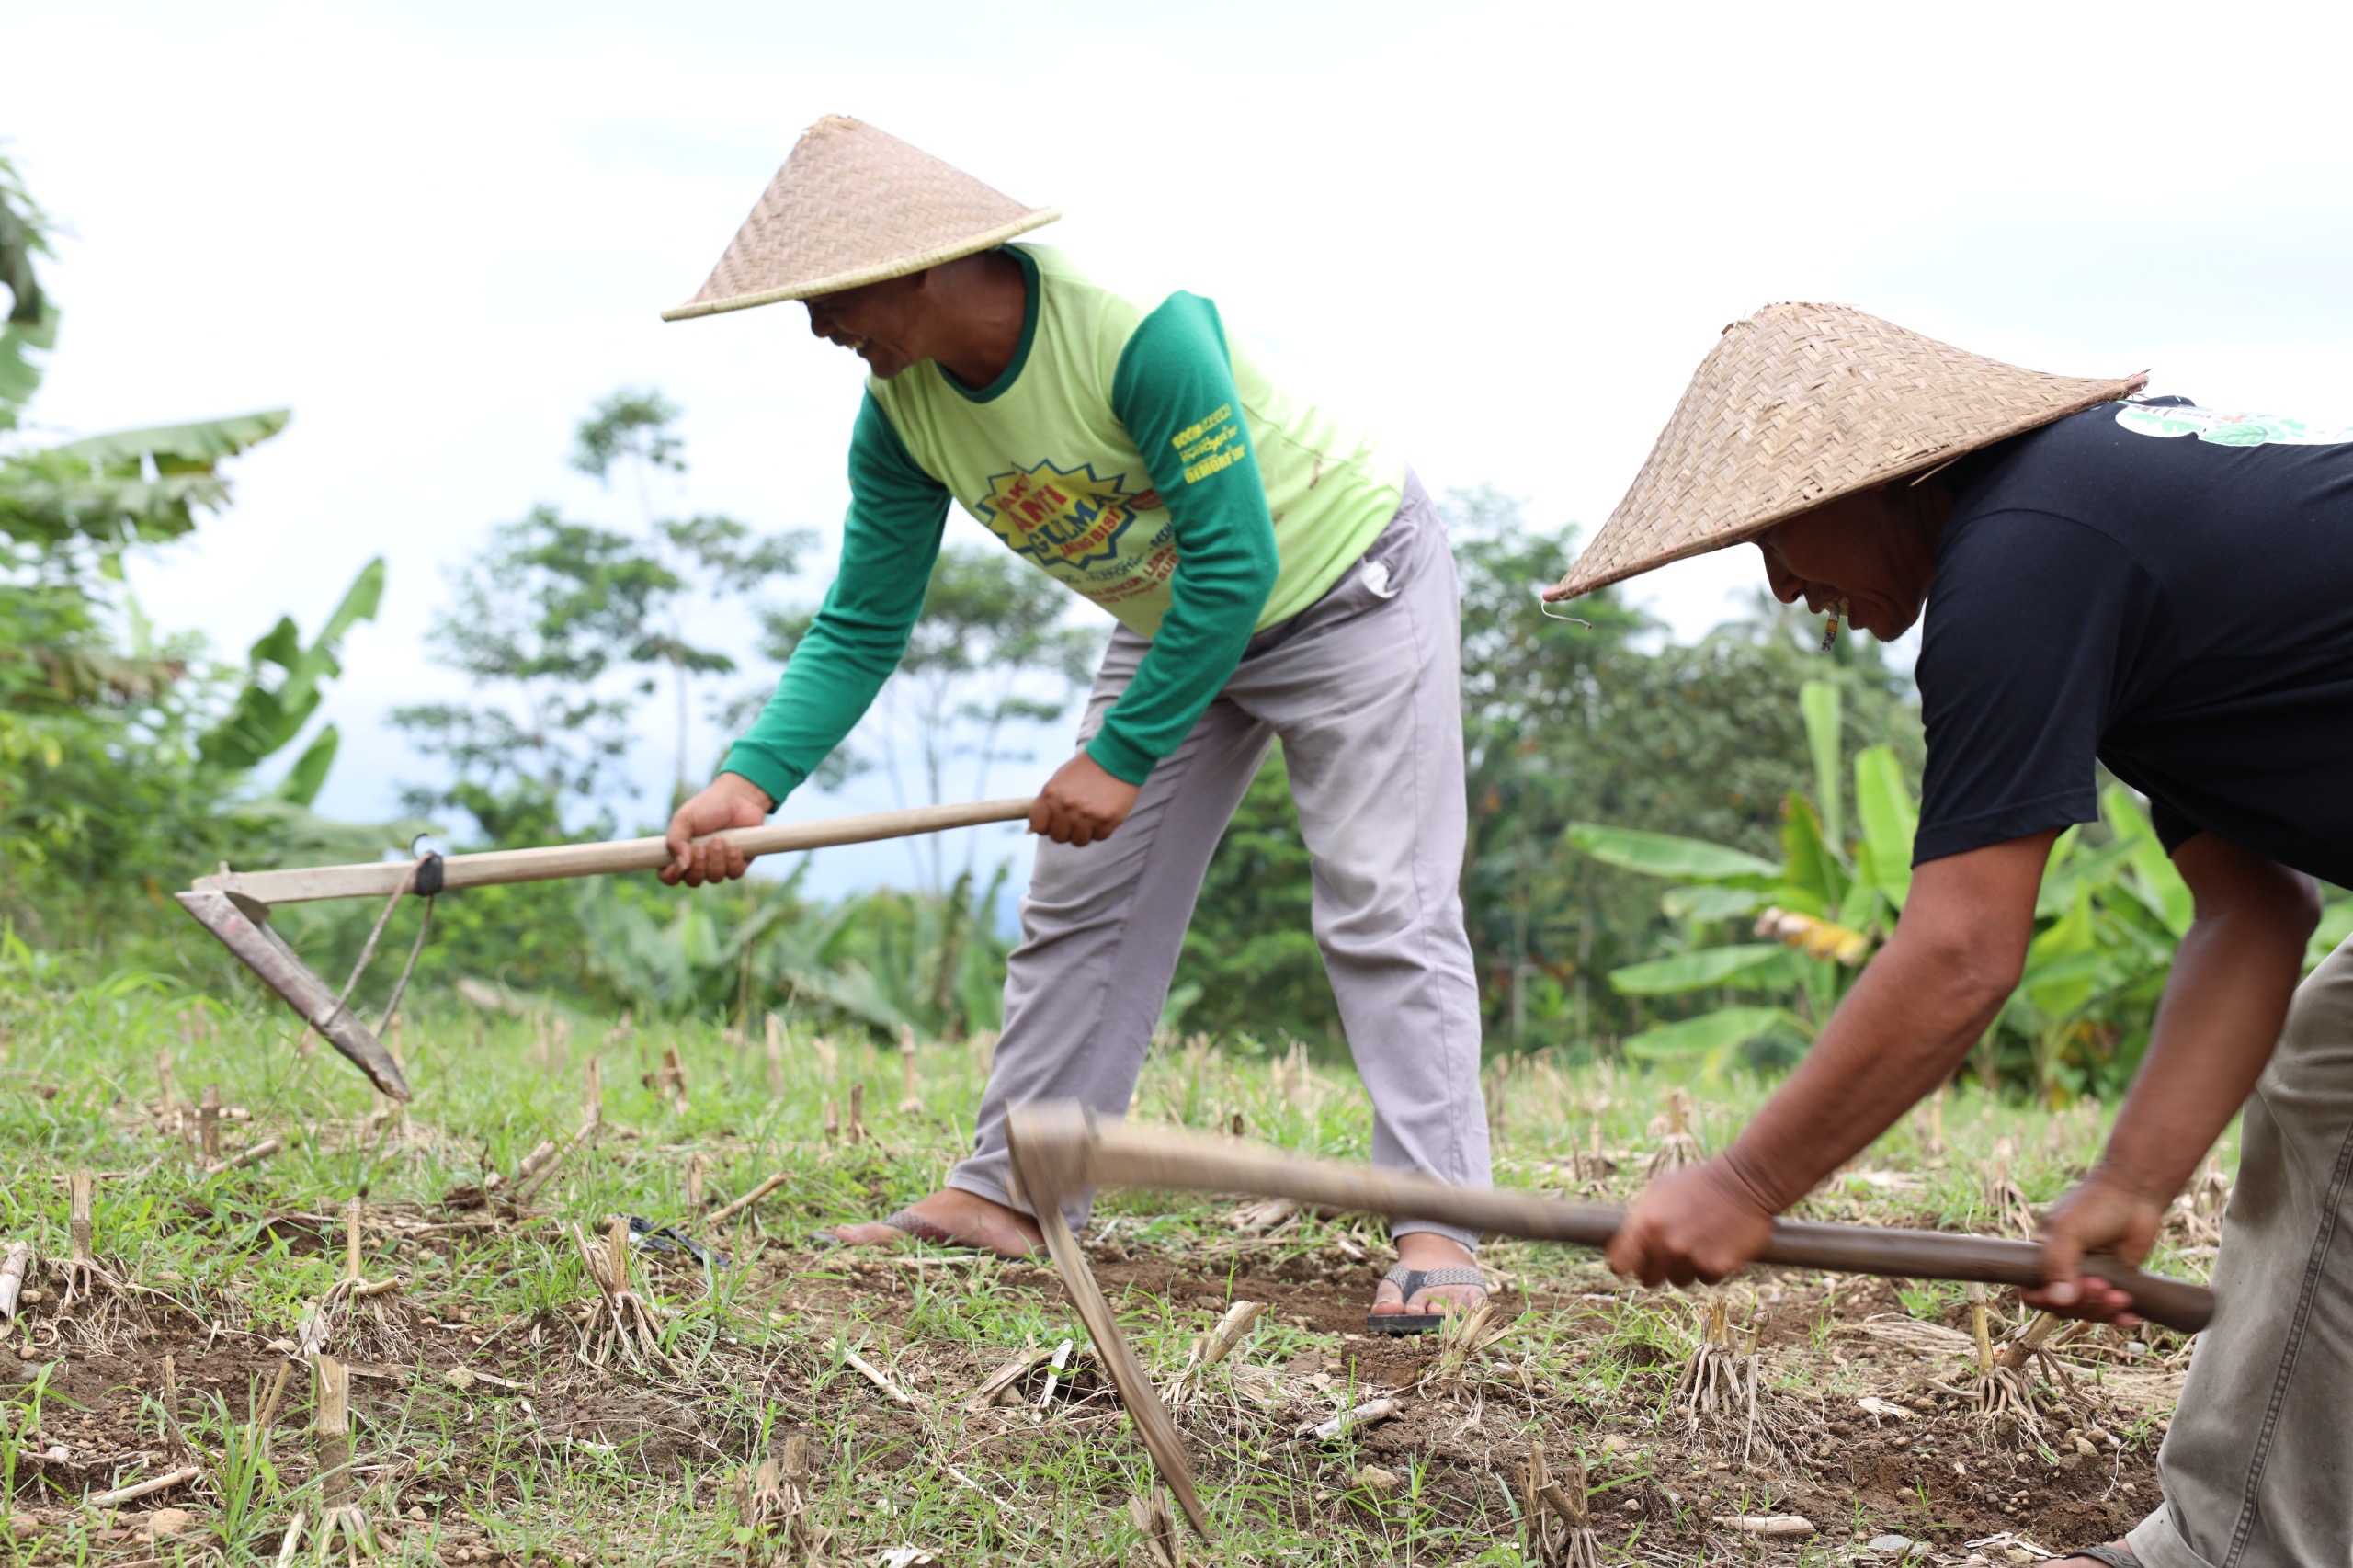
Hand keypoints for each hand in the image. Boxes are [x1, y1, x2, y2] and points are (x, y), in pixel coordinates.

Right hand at [661, 772, 773, 885]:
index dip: (672, 875)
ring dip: (716, 860)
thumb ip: (676, 840)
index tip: (679, 864)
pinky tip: (735, 845)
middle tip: (702, 846)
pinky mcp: (738, 863)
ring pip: (714, 878)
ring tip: (720, 839)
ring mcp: (718, 865)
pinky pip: (734, 874)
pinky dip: (733, 860)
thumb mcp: (684, 818)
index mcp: (680, 853)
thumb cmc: (707, 806)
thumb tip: (681, 865)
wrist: (738, 797)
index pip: (669, 877)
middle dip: (698, 865)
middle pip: (693, 881)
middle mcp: (698, 863)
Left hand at [1030, 751, 1139, 846]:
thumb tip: (1034, 827)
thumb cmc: (1085, 769)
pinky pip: (1099, 837)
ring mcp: (1087, 815)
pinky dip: (1101, 829)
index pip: (1038, 827)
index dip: (1046, 826)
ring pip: (1079, 841)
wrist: (1116, 758)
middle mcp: (1066, 806)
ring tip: (1090, 816)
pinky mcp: (1107, 820)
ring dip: (1084, 832)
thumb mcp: (1059, 780)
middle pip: (1058, 838)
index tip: (1053, 821)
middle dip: (1066, 831)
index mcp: (1051, 794)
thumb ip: (1047, 802)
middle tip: (1075, 818)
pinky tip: (1104, 812)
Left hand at [1606, 1158, 1776, 1287]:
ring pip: (1679, 1280)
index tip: (1633, 1264)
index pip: (1620, 1264)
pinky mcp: (1716, 1267)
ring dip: (1686, 1268)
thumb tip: (1627, 1240)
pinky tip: (1719, 1245)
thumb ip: (1641, 1216)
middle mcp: (1664, 1244)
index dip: (1626, 1265)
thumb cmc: (1699, 1183)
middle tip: (1672, 1254)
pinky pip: (1706, 1279)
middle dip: (1657, 1269)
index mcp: (1645, 1223)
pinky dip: (1712, 1267)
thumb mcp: (1660, 1189)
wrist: (1744, 1182)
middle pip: (1648, 1279)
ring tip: (1700, 1243)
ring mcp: (1691, 1258)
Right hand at [2021, 1170, 2165, 1325]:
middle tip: (2101, 1286)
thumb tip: (2058, 1300)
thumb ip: (2058, 1264)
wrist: (2134, 1195)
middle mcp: (2063, 1271)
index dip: (2047, 1300)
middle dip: (2084, 1303)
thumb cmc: (2094, 1205)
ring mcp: (2089, 1278)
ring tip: (2120, 1296)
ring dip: (2103, 1309)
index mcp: (2043, 1257)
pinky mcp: (2115, 1283)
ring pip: (2088, 1311)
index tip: (2067, 1293)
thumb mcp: (2068, 1230)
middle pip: (2063, 1307)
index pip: (2032, 1293)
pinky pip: (2112, 1310)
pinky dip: (2119, 1317)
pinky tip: (2130, 1317)